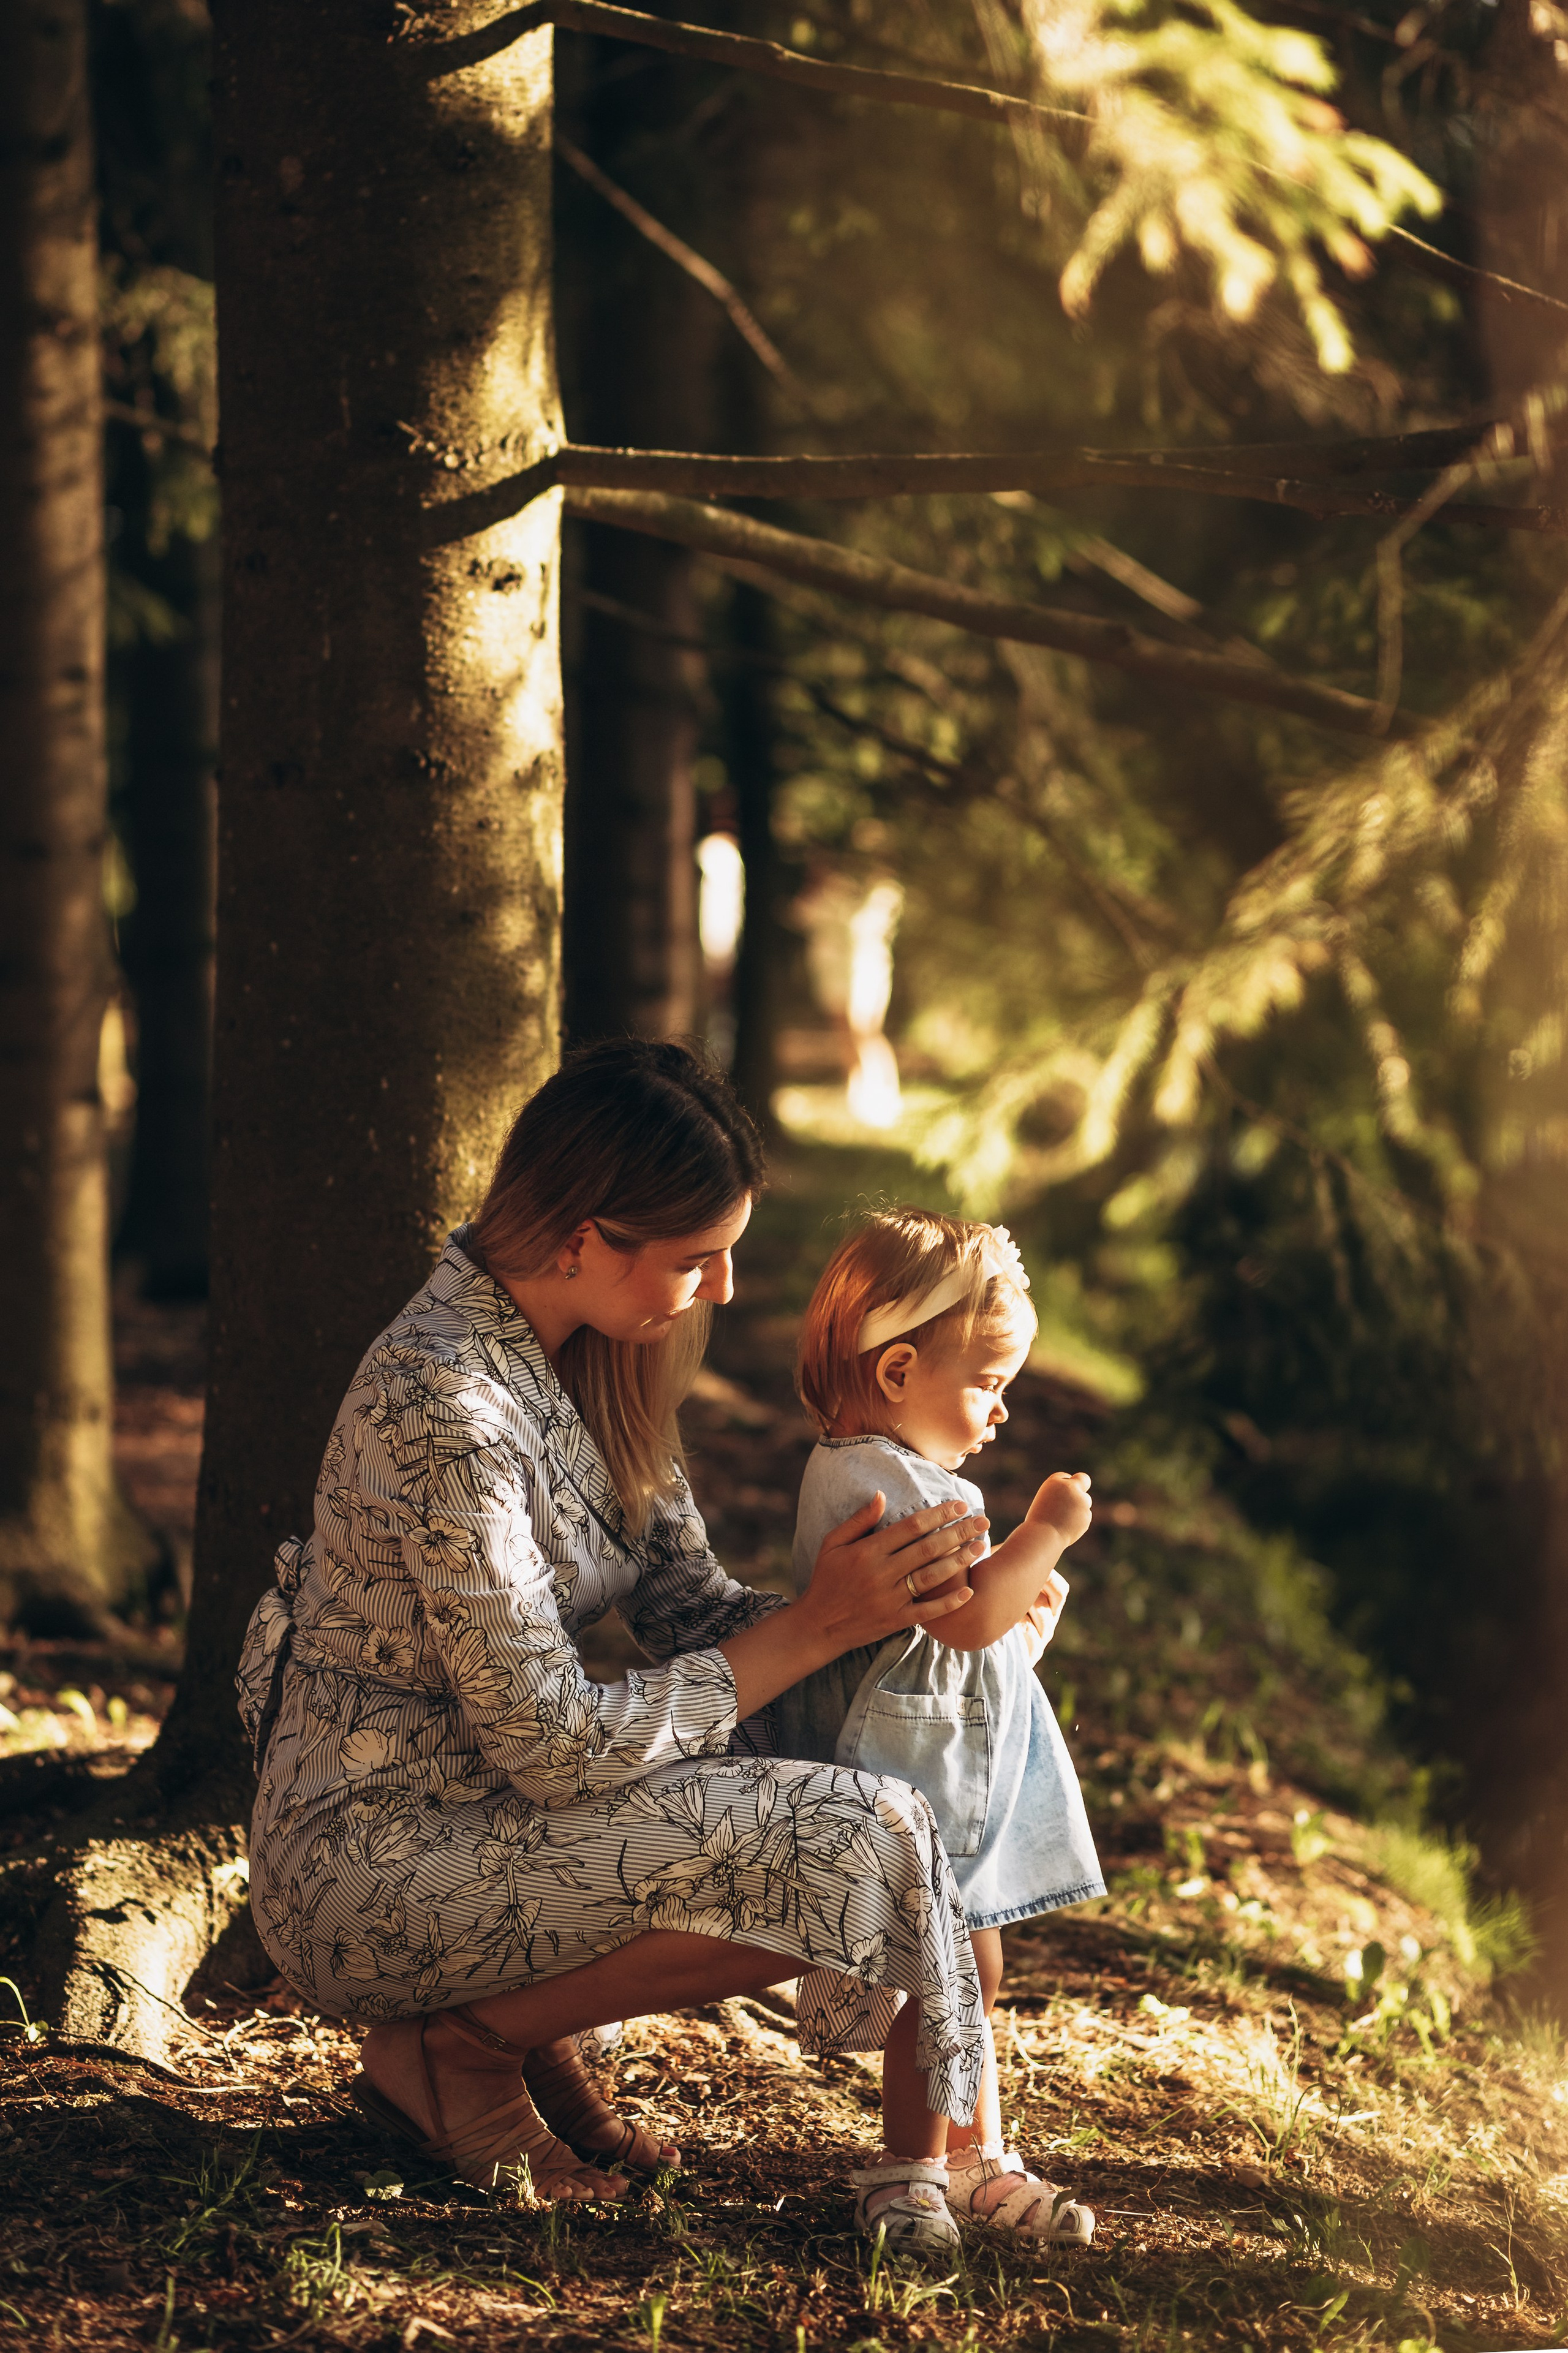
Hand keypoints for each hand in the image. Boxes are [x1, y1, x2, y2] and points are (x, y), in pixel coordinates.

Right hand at [797, 1493, 988, 1655]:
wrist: (818, 1625)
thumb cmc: (826, 1578)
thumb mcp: (832, 1543)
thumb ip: (859, 1520)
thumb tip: (882, 1494)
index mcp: (868, 1551)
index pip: (910, 1527)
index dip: (938, 1514)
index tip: (959, 1505)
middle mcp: (882, 1573)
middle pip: (928, 1548)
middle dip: (958, 1532)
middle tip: (982, 1520)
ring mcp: (891, 1598)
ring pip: (932, 1576)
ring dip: (959, 1561)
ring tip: (981, 1546)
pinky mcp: (896, 1620)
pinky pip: (928, 1611)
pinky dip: (949, 1602)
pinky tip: (969, 1591)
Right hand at [1025, 1471, 1091, 1545]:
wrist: (1044, 1535)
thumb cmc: (1039, 1520)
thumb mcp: (1046, 1502)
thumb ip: (1062, 1496)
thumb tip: (1078, 1499)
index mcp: (1055, 1481)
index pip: (1065, 1477)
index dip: (1065, 1483)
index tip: (1063, 1491)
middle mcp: (1070, 1487)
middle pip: (1083, 1481)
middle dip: (1083, 1485)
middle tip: (1079, 1493)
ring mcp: (1081, 1500)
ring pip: (1085, 1501)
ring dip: (1079, 1507)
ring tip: (1063, 1519)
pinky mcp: (1087, 1514)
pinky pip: (1085, 1515)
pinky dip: (1079, 1521)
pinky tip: (1067, 1527)